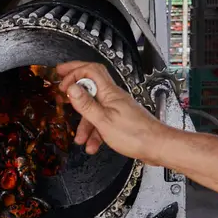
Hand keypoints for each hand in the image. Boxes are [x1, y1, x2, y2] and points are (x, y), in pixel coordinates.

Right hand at [56, 61, 171, 164]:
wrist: (157, 147)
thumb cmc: (135, 134)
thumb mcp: (103, 120)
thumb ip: (86, 104)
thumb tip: (71, 88)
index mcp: (109, 92)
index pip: (91, 70)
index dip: (74, 71)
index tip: (61, 80)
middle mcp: (114, 97)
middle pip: (91, 84)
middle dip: (75, 84)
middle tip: (60, 82)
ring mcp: (118, 108)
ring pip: (95, 109)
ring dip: (85, 123)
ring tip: (79, 139)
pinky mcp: (121, 120)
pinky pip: (103, 122)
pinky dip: (96, 133)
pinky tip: (93, 146)